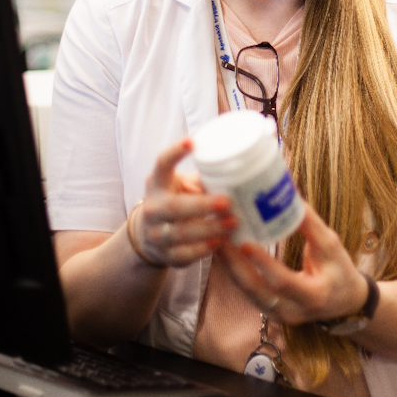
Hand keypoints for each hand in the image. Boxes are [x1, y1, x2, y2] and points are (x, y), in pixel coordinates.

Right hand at [132, 137, 236, 267]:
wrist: (150, 236)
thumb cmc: (178, 201)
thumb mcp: (185, 185)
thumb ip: (207, 176)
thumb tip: (247, 162)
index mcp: (158, 183)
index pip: (162, 163)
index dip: (175, 152)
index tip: (193, 142)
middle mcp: (153, 207)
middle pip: (174, 207)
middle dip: (202, 205)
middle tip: (227, 202)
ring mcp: (156, 233)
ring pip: (180, 233)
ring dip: (208, 229)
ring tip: (233, 223)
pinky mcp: (165, 254)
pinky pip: (183, 254)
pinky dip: (203, 249)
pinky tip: (220, 242)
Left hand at [215, 202, 369, 323]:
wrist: (344, 302)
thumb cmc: (339, 270)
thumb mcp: (331, 245)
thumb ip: (310, 223)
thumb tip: (289, 193)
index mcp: (314, 296)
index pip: (283, 281)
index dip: (263, 262)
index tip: (245, 242)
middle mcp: (293, 311)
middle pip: (257, 291)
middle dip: (235, 265)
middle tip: (221, 238)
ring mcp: (278, 315)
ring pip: (247, 293)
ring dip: (230, 267)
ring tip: (218, 241)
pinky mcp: (268, 311)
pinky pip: (247, 292)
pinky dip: (235, 272)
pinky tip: (225, 253)